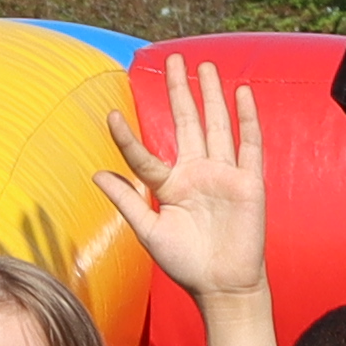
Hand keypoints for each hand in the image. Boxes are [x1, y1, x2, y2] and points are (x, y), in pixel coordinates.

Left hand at [93, 53, 271, 302]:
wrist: (222, 285)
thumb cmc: (185, 262)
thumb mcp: (149, 231)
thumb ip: (126, 201)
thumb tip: (97, 174)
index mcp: (171, 184)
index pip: (145, 154)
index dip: (128, 137)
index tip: (111, 115)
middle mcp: (197, 173)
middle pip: (187, 122)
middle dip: (179, 91)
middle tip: (173, 60)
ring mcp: (224, 174)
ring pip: (216, 125)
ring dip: (211, 95)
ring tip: (203, 65)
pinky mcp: (249, 182)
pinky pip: (248, 144)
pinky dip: (246, 118)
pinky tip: (241, 93)